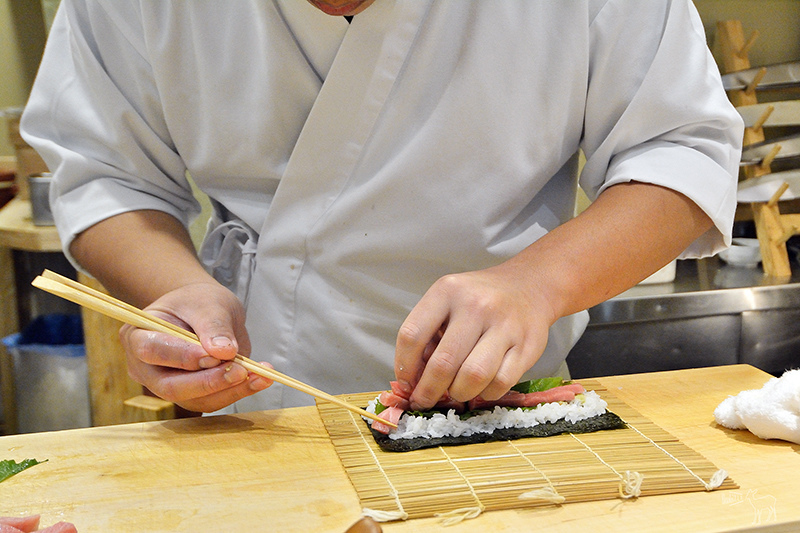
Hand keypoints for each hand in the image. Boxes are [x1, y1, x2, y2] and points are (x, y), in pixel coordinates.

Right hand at [119, 281, 272, 411]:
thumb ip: (214, 325)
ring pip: (194, 400)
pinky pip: (211, 401)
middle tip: (241, 370)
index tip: (214, 354)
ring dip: (230, 391)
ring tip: (259, 375)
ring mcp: (165, 385)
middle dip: (209, 382)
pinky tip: (260, 379)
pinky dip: (238, 392)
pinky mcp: (189, 396)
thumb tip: (224, 352)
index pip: (152, 350)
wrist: (204, 311)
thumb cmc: (198, 302)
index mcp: (137, 335)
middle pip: (170, 386)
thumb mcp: (208, 303)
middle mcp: (145, 367)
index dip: (182, 356)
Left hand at [394, 265, 553, 410]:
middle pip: (443, 362)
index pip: (412, 335)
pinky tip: (481, 387)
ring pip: (473, 376)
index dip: (404, 367)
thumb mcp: (448, 301)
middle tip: (424, 400)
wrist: (529, 286)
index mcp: (447, 291)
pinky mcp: (528, 345)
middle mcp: (476, 305)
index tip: (406, 383)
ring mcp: (505, 325)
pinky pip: (501, 383)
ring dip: (458, 393)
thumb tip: (412, 380)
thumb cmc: (480, 298)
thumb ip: (428, 333)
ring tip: (455, 392)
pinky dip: (486, 393)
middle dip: (428, 390)